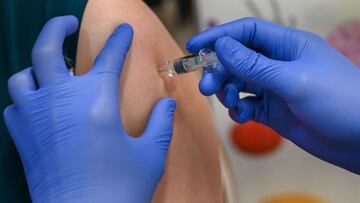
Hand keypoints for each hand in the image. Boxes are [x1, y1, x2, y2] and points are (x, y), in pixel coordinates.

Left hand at [3, 16, 175, 202]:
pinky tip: (38, 102)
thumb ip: (161, 124)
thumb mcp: (150, 155)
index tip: (124, 30)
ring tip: (50, 68)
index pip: (110, 57)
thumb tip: (168, 104)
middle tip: (68, 23)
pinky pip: (15, 104)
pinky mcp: (22, 137)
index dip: (119, 40)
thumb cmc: (118, 191)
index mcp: (96, 103)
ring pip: (24, 74)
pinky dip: (25, 96)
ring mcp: (36, 117)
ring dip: (36, 65)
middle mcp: (61, 102)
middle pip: (48, 48)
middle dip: (58, 28)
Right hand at [187, 17, 359, 173]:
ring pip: (239, 82)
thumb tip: (222, 46)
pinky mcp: (273, 110)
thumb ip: (254, 65)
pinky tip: (242, 116)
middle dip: (219, 71)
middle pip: (237, 59)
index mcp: (287, 46)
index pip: (246, 32)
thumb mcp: (293, 80)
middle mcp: (278, 64)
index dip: (219, 36)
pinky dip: (239, 109)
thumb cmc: (339, 101)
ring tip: (229, 102)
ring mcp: (274, 87)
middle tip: (206, 86)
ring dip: (227, 91)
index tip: (195, 46)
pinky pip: (246, 104)